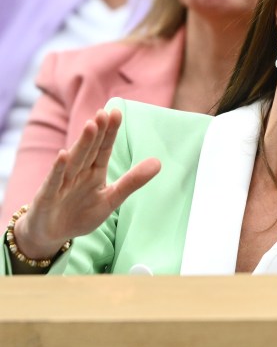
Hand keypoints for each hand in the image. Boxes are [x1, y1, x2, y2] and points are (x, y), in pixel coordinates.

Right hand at [13, 108, 159, 259]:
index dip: (109, 132)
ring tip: (91, 125)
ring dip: (82, 144)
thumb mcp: (111, 199)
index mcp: (93, 172)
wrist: (51, 234)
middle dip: (98, 132)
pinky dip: (58, 169)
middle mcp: (77, 173)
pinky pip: (53, 181)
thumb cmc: (80, 214)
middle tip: (106, 113)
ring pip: (74, 160)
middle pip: (89, 150)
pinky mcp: (47, 196)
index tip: (116, 113)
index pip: (103, 149)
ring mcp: (61, 183)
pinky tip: (63, 155)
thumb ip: (132, 181)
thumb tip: (158, 162)